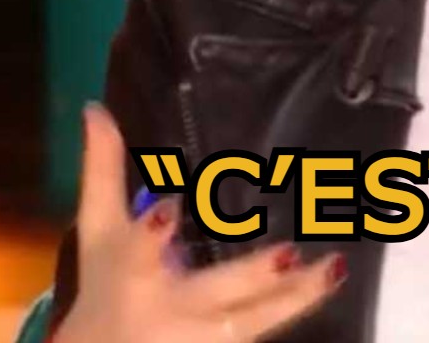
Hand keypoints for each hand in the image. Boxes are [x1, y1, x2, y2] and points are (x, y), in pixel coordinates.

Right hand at [53, 102, 345, 341]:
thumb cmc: (105, 281)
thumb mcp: (99, 228)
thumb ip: (102, 169)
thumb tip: (95, 108)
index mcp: (133, 273)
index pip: (138, 254)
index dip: (151, 234)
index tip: (170, 208)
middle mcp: (168, 310)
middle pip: (213, 294)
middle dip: (250, 277)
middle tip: (289, 252)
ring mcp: (199, 339)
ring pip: (253, 321)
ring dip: (294, 297)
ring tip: (333, 266)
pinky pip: (261, 333)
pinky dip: (295, 308)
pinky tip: (333, 279)